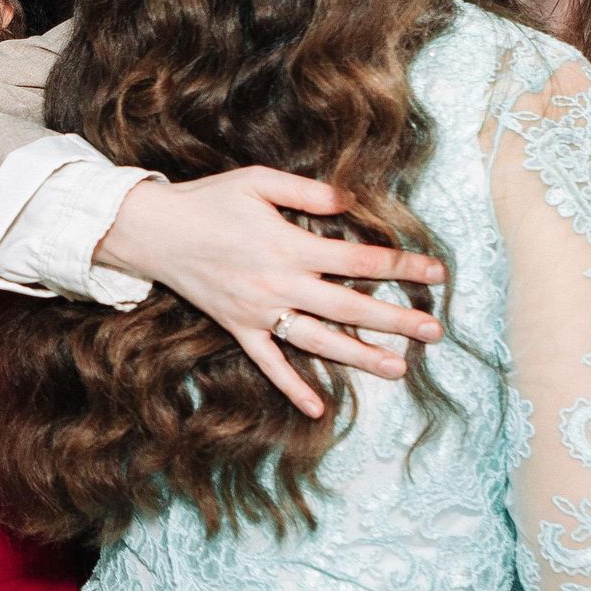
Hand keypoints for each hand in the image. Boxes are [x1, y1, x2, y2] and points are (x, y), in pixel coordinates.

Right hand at [99, 169, 445, 419]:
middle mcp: (280, 285)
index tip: (437, 272)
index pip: (360, 260)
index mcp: (290, 246)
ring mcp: (259, 312)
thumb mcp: (259, 181)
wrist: (154, 231)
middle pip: (350, 307)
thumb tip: (352, 202)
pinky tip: (317, 409)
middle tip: (434, 330)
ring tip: (399, 368)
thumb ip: (309, 192)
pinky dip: (292, 386)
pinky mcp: (239, 328)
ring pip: (319, 340)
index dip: (402, 265)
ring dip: (360, 356)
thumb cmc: (209, 200)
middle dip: (396, 319)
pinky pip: (269, 364)